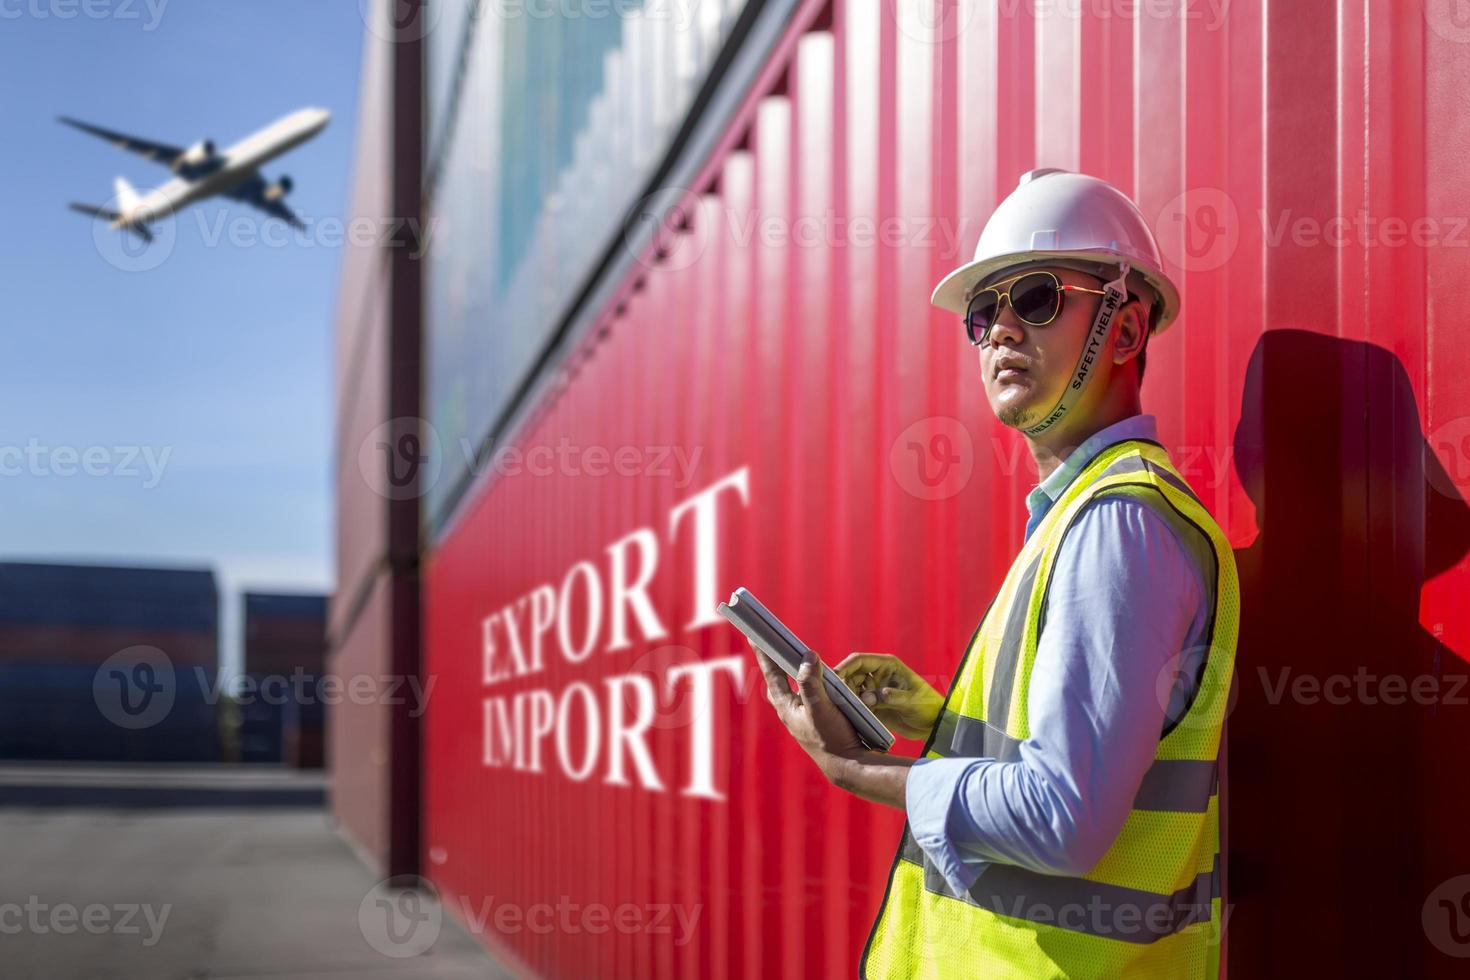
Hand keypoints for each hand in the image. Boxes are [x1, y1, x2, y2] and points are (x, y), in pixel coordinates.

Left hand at [754, 646, 866, 780]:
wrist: (846, 765)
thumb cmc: (832, 738)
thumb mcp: (821, 708)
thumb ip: (812, 683)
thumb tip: (808, 656)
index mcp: (786, 706)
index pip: (771, 673)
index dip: (762, 652)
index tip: (752, 634)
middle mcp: (789, 709)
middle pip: (776, 679)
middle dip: (772, 661)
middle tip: (768, 642)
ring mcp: (800, 715)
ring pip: (790, 687)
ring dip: (789, 670)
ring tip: (787, 653)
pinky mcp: (812, 719)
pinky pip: (804, 694)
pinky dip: (805, 682)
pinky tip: (813, 677)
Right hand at [833, 653, 942, 740]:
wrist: (935, 726)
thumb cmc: (928, 707)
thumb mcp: (912, 701)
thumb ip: (891, 697)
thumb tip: (868, 697)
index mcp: (887, 666)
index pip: (859, 661)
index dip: (845, 667)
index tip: (834, 679)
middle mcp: (878, 676)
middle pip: (851, 675)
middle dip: (842, 685)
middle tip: (836, 699)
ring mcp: (875, 691)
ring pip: (852, 690)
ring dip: (846, 699)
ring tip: (843, 710)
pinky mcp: (874, 706)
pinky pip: (857, 705)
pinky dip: (851, 709)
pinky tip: (848, 717)